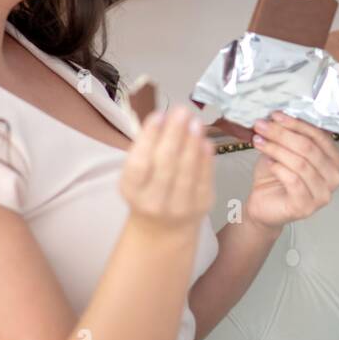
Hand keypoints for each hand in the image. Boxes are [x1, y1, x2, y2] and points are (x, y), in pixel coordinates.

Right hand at [120, 104, 214, 235]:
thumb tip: (165, 117)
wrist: (163, 229)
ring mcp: (179, 206)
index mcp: (132, 191)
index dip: (149, 138)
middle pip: (165, 165)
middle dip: (175, 135)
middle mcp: (154, 201)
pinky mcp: (201, 206)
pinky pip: (205, 179)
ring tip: (195, 121)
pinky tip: (206, 141)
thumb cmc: (148, 190)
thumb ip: (147, 148)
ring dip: (192, 144)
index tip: (159, 114)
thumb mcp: (138, 174)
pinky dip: (206, 159)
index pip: (139, 163)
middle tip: (181, 110)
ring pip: (187, 172)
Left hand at [244, 111, 338, 229]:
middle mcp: (334, 178)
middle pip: (309, 148)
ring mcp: (322, 195)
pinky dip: (278, 168)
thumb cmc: (277, 177)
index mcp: (334, 160)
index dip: (297, 124)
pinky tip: (269, 162)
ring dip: (276, 148)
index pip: (320, 136)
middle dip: (282, 134)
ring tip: (258, 141)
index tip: (275, 116)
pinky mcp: (306, 207)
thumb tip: (279, 116)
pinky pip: (293, 180)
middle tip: (262, 126)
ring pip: (300, 163)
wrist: (264, 205)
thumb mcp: (285, 150)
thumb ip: (290, 135)